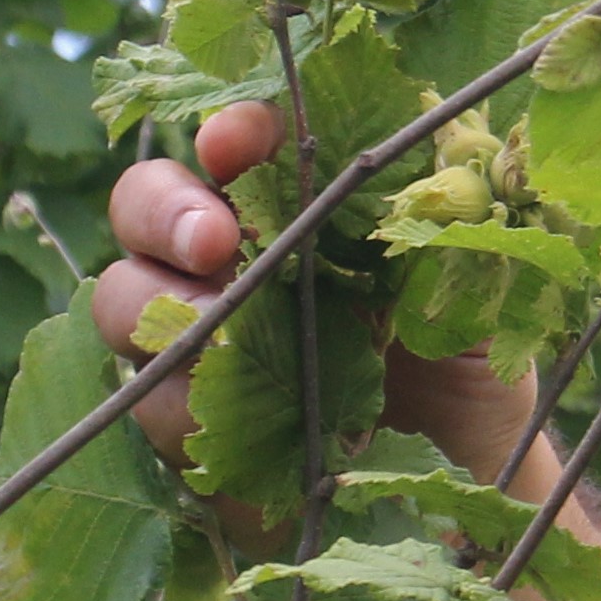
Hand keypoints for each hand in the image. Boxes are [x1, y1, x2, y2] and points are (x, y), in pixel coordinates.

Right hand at [91, 99, 520, 473]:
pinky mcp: (184, 416)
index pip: (240, 141)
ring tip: (210, 332)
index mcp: (297, 200)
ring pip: (123, 295)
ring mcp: (197, 334)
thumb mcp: (476, 280)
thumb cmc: (465, 355)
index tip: (235, 142)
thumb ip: (446, 221)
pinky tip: (214, 409)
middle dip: (164, 210)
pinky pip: (144, 395)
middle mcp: (232, 255)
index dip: (228, 128)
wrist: (459, 472)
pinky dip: (170, 398)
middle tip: (210, 242)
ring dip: (156, 305)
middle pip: (145, 202)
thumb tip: (431, 170)